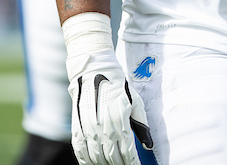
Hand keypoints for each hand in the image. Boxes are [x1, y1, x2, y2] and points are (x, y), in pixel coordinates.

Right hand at [67, 49, 153, 164]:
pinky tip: (93, 163)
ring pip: (97, 158)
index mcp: (120, 122)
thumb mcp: (136, 102)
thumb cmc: (118, 86)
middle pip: (112, 158)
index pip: (128, 153)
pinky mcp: (77, 128)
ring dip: (105, 164)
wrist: (94, 71)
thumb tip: (149, 145)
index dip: (133, 163)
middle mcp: (103, 129)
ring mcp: (88, 130)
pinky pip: (80, 152)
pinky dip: (87, 161)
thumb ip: (142, 126)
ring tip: (112, 164)